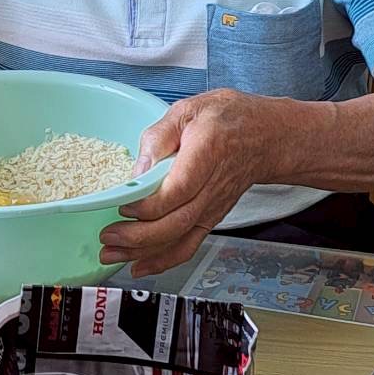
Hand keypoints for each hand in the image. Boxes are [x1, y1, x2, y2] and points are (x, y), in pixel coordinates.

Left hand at [99, 89, 280, 277]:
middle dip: (138, 236)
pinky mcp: (209, 219)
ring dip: (143, 252)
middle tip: (108, 235)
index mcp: (206, 154)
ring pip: (180, 240)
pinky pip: (188, 246)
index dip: (151, 203)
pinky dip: (163, 261)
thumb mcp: (190, 109)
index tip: (124, 205)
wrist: (265, 137)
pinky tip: (139, 265)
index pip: (179, 189)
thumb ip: (159, 136)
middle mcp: (211, 187)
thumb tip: (139, 169)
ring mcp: (212, 207)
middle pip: (177, 222)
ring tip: (111, 254)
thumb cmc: (228, 119)